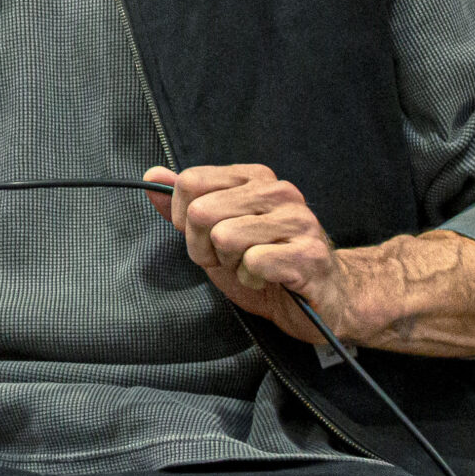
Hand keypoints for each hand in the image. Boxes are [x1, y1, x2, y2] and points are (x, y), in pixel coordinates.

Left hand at [145, 163, 351, 345]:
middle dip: (204, 247)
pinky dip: (250, 279)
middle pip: (201, 211)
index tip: (206, 238)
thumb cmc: (266, 266)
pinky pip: (253, 262)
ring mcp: (298, 220)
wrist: (322, 299)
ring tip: (251, 269)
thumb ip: (182, 206)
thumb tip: (151, 176)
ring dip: (230, 265)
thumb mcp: (214, 234)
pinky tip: (268, 280)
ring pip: (224, 236)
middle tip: (230, 260)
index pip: (190, 181)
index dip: (185, 219)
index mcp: (254, 177)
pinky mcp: (310, 253)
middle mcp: (278, 191)